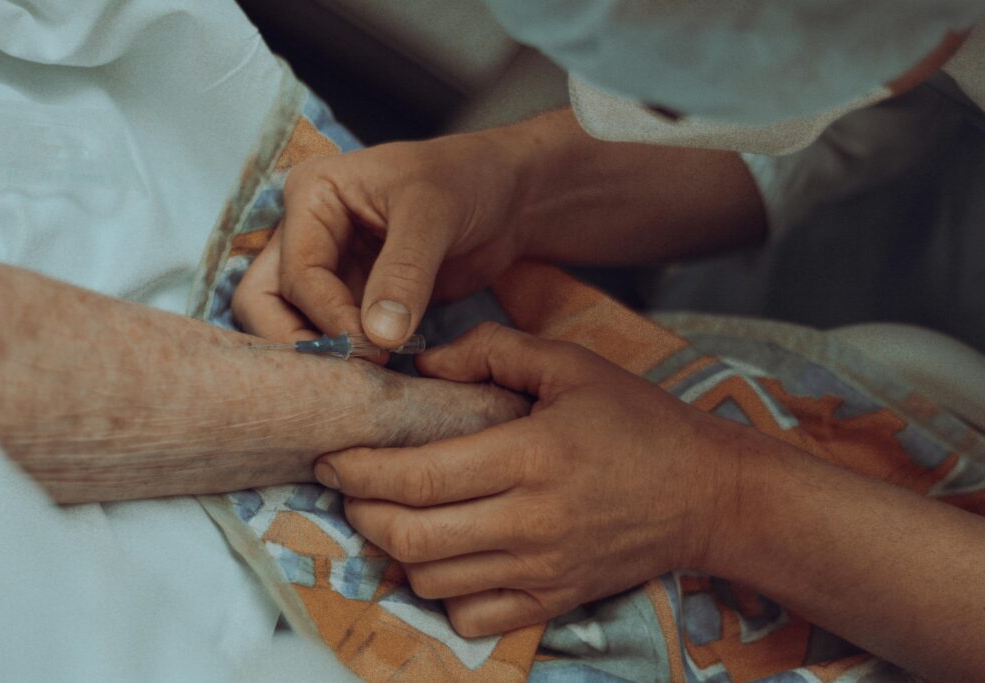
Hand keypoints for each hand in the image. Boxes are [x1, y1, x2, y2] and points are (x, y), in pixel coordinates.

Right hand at [232, 133, 529, 347]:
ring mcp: (327, 267)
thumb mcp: (435, 215)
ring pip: (292, 325)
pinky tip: (381, 373)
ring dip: (324, 354)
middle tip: (352, 372)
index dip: (329, 317)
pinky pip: (331, 335)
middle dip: (301, 342)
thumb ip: (405, 272)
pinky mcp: (352, 297)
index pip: (296, 273)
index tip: (375, 347)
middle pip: (266, 302)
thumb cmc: (468, 180)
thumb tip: (376, 337)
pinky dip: (349, 357)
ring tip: (370, 375)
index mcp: (312, 194)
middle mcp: (307, 231)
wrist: (507, 197)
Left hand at [312, 322, 742, 635]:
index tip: (331, 455)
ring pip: (431, 579)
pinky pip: (472, 616)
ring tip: (392, 514)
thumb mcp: (571, 364)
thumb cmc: (638, 422)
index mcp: (529, 456)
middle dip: (361, 511)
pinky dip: (441, 592)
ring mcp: (540, 570)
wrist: (708, 494)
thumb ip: (492, 351)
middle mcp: (530, 522)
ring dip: (395, 549)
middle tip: (349, 485)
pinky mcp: (553, 600)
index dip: (359, 469)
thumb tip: (423, 363)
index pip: (417, 476)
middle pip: (410, 537)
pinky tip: (444, 557)